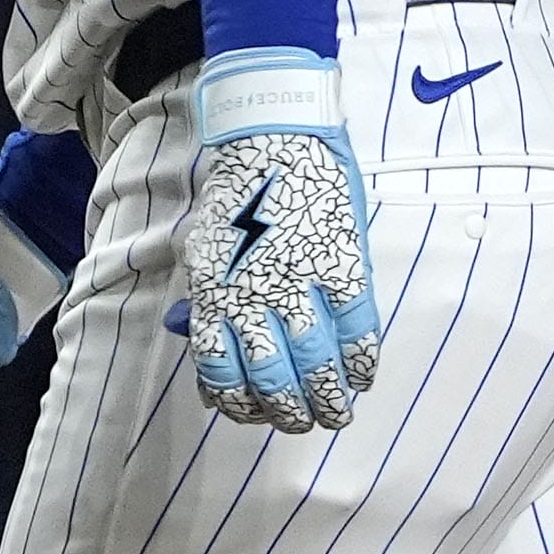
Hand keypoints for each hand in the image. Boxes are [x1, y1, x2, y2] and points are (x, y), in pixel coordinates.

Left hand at [174, 58, 381, 432]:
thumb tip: (189, 342)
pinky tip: (364, 373)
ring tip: (337, 412)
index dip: (240, 406)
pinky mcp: (343, 266)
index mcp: (213, 295)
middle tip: (305, 420)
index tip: (256, 413)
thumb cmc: (237, 195)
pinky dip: (363, 361)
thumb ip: (201, 303)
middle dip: (290, 414)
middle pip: (273, 382)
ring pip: (317, 366)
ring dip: (330, 399)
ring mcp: (300, 283)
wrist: (273, 133)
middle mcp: (253, 297)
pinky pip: (358, 330)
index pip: (223, 375)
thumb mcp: (200, 250)